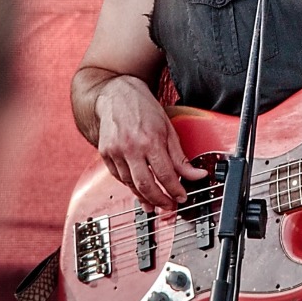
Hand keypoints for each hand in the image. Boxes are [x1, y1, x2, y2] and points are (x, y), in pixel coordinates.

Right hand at [95, 76, 207, 207]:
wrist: (115, 94)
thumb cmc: (142, 107)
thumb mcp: (168, 128)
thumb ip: (180, 156)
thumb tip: (196, 175)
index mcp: (150, 140)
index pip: (166, 175)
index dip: (176, 190)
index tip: (182, 196)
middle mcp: (131, 148)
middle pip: (146, 185)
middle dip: (160, 201)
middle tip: (170, 206)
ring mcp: (115, 152)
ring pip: (131, 185)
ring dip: (145, 197)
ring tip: (156, 203)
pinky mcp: (105, 155)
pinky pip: (119, 178)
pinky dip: (131, 186)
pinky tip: (139, 189)